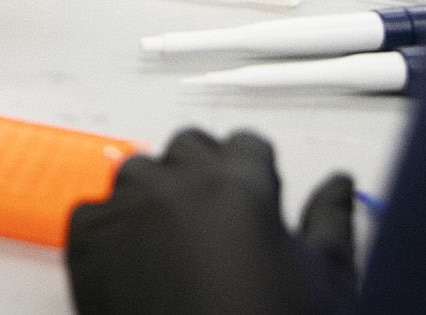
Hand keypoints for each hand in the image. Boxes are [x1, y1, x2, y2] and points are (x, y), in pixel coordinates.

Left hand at [68, 130, 357, 314]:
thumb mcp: (326, 281)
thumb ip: (332, 219)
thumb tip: (339, 184)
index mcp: (238, 185)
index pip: (245, 145)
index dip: (254, 175)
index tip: (256, 201)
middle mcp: (177, 186)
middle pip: (188, 148)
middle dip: (204, 176)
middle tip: (220, 225)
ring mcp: (126, 211)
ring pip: (138, 174)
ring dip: (157, 197)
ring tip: (177, 247)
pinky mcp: (86, 243)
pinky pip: (93, 213)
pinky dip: (112, 232)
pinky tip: (137, 267)